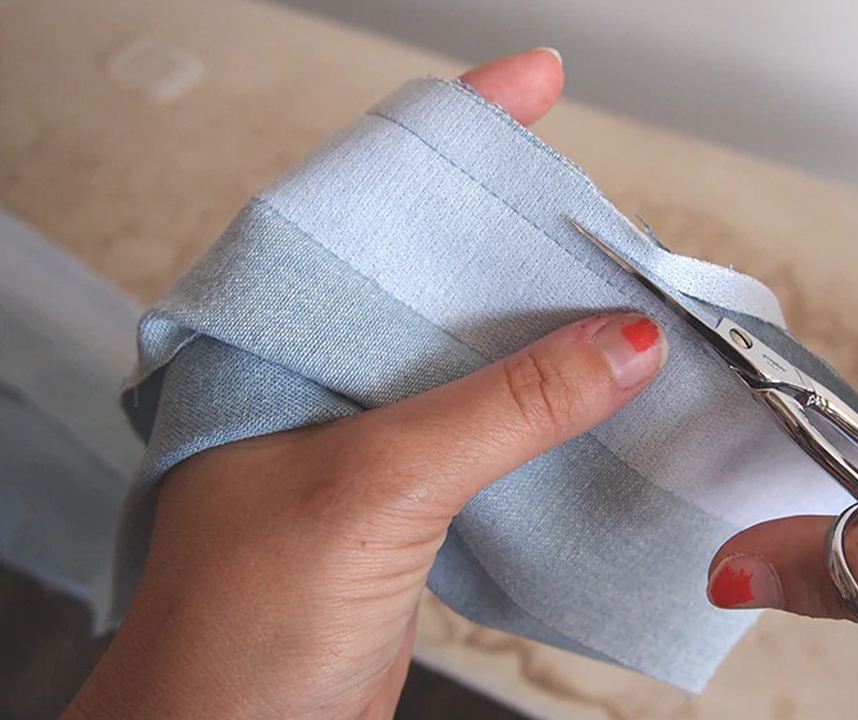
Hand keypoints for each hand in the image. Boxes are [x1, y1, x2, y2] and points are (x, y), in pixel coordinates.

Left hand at [66, 50, 669, 718]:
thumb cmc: (235, 625)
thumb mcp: (377, 487)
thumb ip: (503, 407)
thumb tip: (618, 342)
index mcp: (276, 341)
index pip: (368, 204)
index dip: (452, 135)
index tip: (535, 86)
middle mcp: (319, 376)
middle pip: (435, 275)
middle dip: (519, 235)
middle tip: (598, 206)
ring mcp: (367, 438)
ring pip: (474, 356)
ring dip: (547, 330)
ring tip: (620, 293)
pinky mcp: (407, 500)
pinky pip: (491, 429)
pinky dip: (550, 410)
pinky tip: (599, 396)